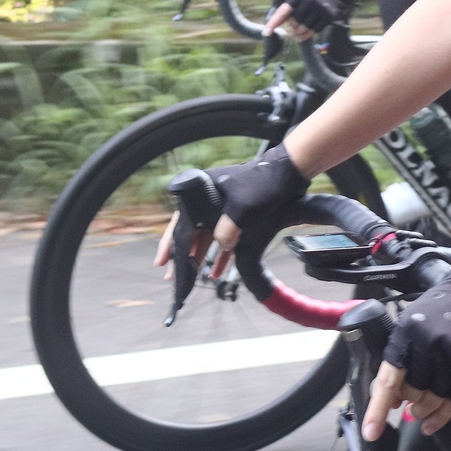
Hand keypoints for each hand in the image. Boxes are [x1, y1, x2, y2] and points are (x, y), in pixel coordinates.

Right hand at [152, 143, 311, 280]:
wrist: (288, 173)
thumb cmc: (261, 184)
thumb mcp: (240, 210)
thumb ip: (227, 231)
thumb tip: (222, 247)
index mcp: (202, 192)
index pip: (179, 221)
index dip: (170, 243)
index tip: (161, 261)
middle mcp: (209, 200)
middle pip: (191, 231)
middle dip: (183, 255)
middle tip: (173, 276)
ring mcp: (225, 208)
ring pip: (208, 237)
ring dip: (202, 256)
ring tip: (194, 277)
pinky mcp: (240, 216)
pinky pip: (226, 238)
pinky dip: (222, 254)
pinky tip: (217, 271)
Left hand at [268, 0, 359, 42]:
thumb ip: (289, 5)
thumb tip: (279, 23)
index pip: (283, 12)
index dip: (273, 23)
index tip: (266, 32)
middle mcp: (309, 1)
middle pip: (294, 23)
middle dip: (292, 27)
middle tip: (293, 27)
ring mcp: (320, 8)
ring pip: (305, 29)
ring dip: (300, 33)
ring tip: (298, 32)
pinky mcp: (329, 15)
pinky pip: (316, 30)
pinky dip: (311, 31)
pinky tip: (311, 26)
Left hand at [361, 263, 450, 437]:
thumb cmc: (442, 311)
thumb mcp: (411, 324)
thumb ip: (398, 358)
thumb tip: (388, 398)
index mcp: (406, 333)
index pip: (387, 378)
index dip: (377, 409)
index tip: (371, 432)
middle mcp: (429, 344)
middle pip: (411, 392)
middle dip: (407, 402)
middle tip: (407, 403)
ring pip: (432, 400)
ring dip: (423, 411)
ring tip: (420, 410)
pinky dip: (441, 417)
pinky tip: (433, 423)